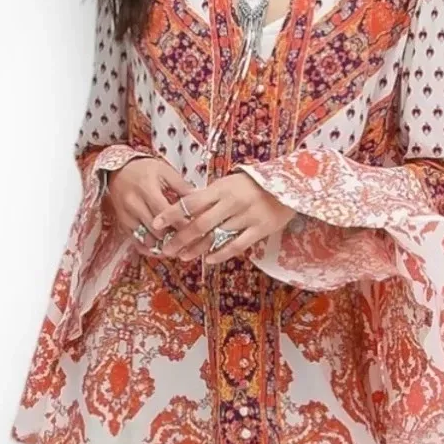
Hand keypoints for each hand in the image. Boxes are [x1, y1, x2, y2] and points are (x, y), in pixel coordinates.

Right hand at [106, 157, 192, 257]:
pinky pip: (136, 242)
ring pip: (146, 239)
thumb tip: (201, 198)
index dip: (180, 223)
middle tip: (189, 240)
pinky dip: (150, 248)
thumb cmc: (144, 169)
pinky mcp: (122, 224)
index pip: (165, 212)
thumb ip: (182, 186)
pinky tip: (162, 248)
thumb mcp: (165, 171)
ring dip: (163, 245)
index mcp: (146, 189)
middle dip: (174, 237)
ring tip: (178, 246)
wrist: (117, 170)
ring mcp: (126, 216)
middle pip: (156, 229)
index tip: (195, 228)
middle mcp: (134, 204)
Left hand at [150, 171, 296, 264]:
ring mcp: (247, 216)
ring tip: (183, 256)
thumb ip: (209, 196)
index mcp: (222, 188)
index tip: (155, 223)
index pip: (190, 202)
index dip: (172, 213)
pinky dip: (221, 254)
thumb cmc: (252, 184)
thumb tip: (184, 210)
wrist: (288, 183)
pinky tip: (209, 260)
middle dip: (180, 238)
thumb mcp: (228, 183)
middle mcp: (232, 202)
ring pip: (217, 236)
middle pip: (200, 224)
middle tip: (166, 248)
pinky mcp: (260, 228)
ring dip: (197, 248)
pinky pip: (237, 245)